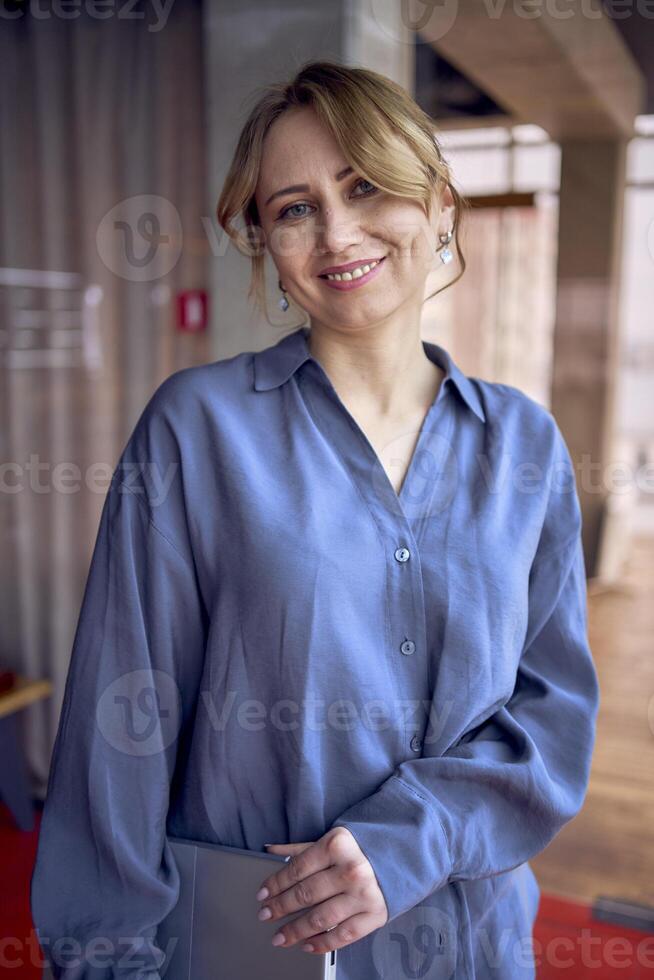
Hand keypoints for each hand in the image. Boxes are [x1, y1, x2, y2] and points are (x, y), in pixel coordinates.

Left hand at [256, 826, 387, 953]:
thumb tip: (268, 851)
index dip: (276, 883)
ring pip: (321, 918)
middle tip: (265, 915)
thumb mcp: (331, 840)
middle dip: (281, 907)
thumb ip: (300, 848)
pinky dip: (322, 943)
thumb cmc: (359, 848)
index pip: (297, 868)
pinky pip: (344, 935)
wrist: (401, 855)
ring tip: (279, 937)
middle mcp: (351, 870)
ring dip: (296, 930)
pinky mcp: (375, 915)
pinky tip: (306, 946)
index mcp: (337, 845)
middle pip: (306, 894)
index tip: (262, 895)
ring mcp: (364, 894)